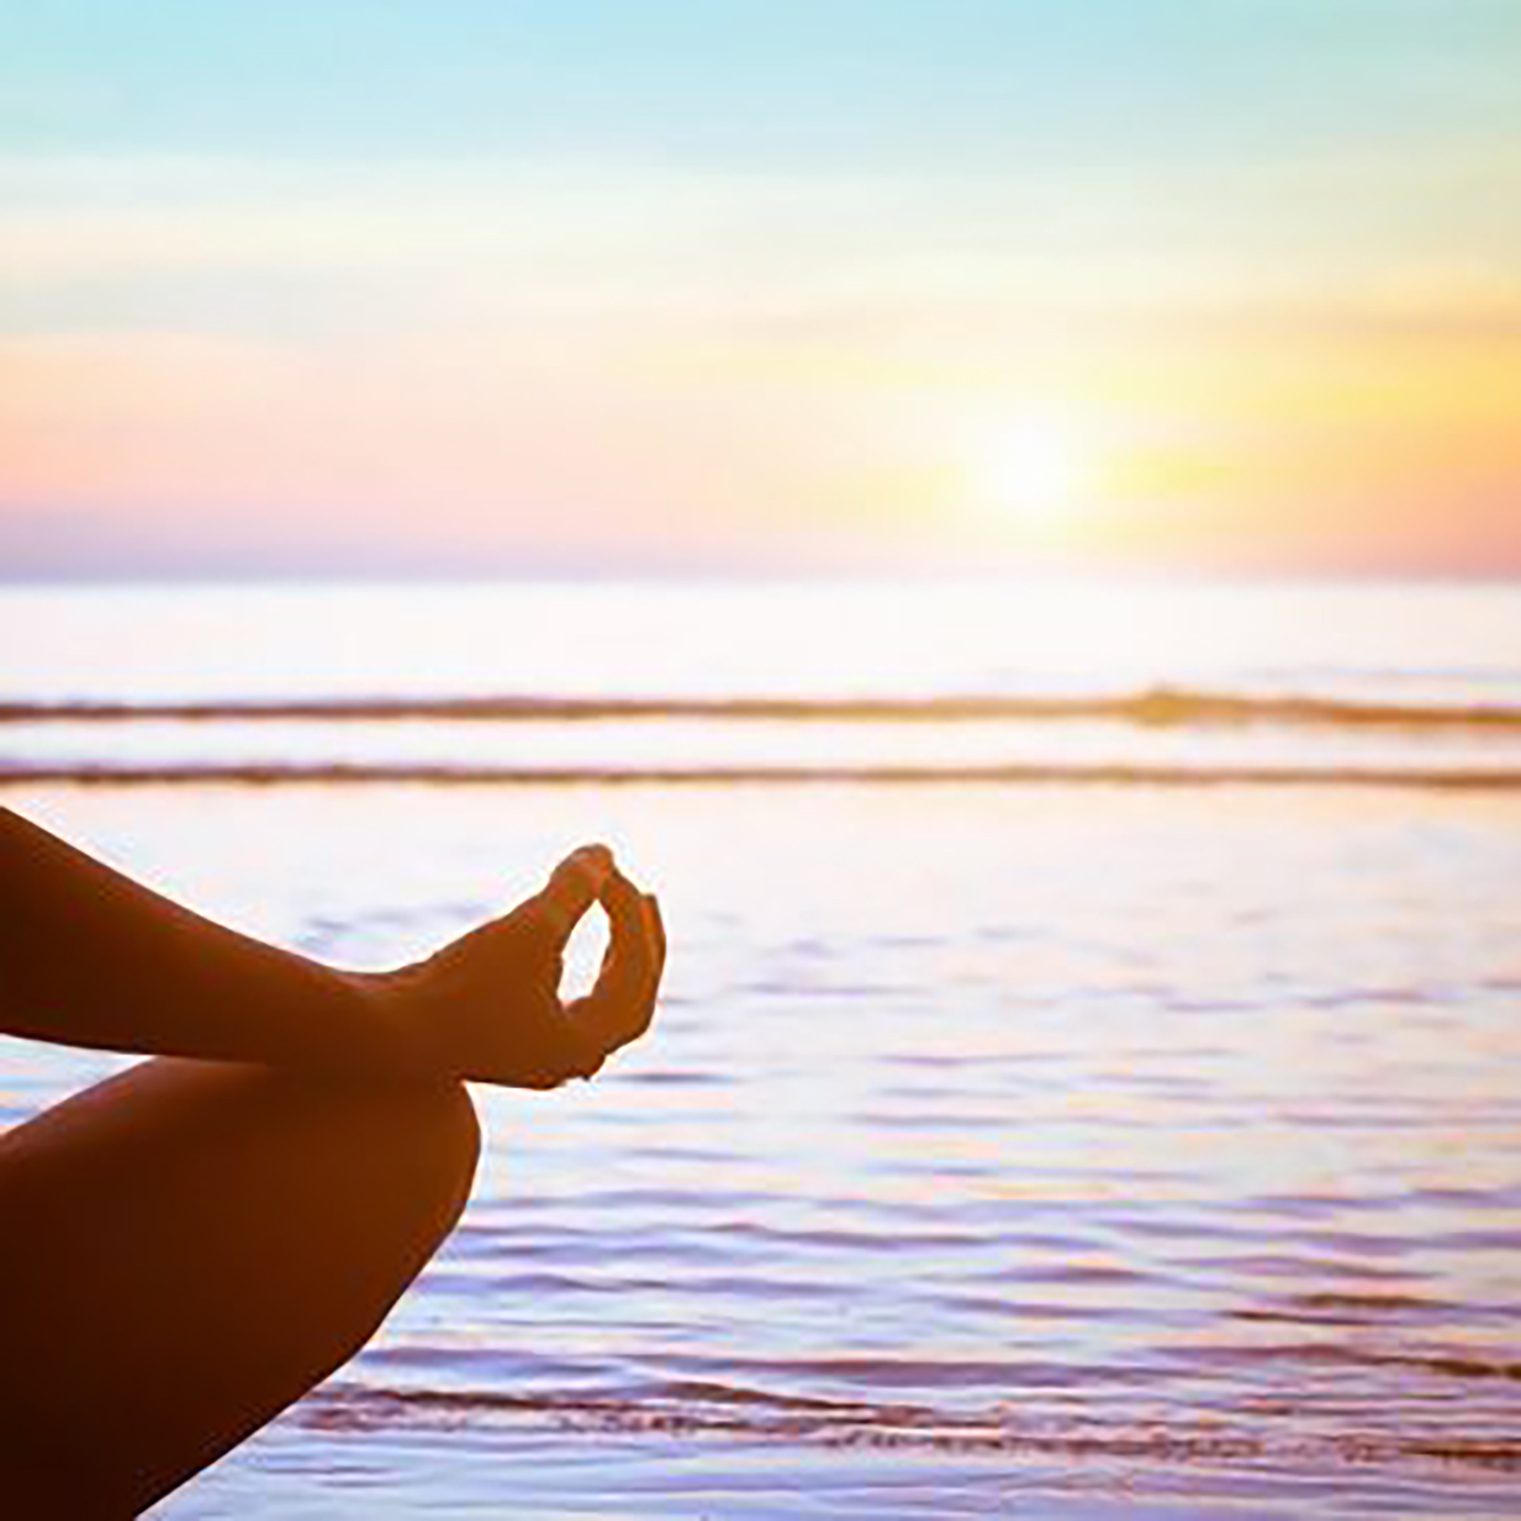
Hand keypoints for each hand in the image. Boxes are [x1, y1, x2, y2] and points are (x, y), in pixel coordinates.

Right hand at [369, 845, 665, 1087]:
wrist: (378, 1034)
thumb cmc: (458, 985)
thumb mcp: (525, 929)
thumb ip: (571, 891)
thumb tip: (604, 852)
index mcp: (583, 1044)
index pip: (631, 972)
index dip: (629, 916)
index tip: (609, 868)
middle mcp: (566, 1061)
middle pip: (627, 999)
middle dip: (638, 944)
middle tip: (642, 894)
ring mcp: (534, 1058)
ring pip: (595, 1008)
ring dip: (609, 957)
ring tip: (613, 908)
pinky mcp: (501, 1044)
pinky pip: (559, 1009)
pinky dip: (570, 972)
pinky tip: (552, 945)